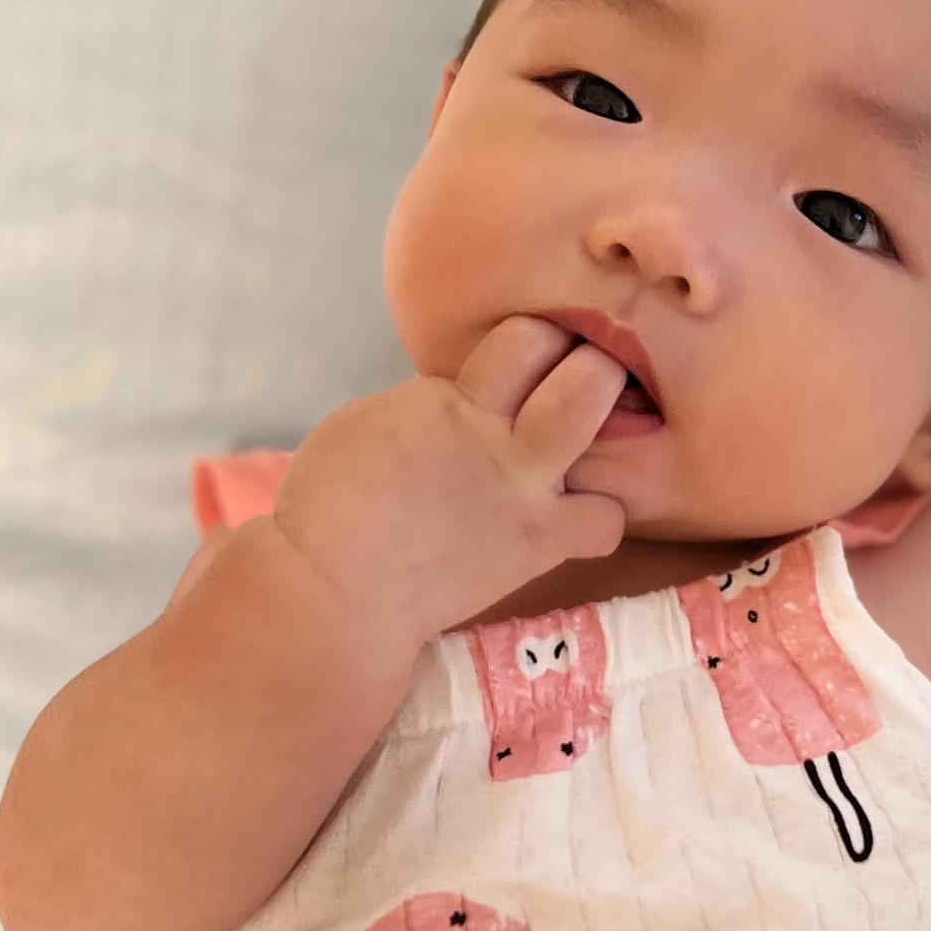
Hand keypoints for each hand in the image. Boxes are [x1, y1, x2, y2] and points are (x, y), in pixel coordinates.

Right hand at [269, 317, 630, 642]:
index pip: (518, 340)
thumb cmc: (326, 512)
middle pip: (560, 352)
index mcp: (443, 398)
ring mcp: (521, 483)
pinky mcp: (537, 542)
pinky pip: (604, 520)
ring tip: (593, 440)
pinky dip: (599, 518)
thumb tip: (457, 412)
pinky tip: (577, 520)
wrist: (331, 589)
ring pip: (588, 407)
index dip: (540, 345)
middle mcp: (490, 428)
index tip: (543, 364)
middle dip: (587, 357)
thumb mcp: (367, 429)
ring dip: (603, 412)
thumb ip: (425, 414)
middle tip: (586, 386)